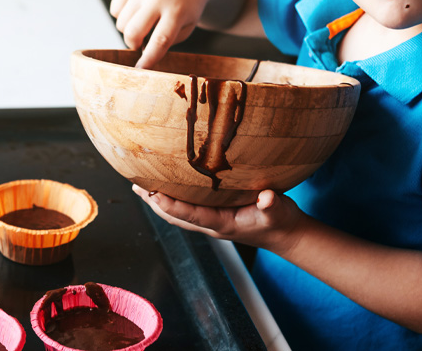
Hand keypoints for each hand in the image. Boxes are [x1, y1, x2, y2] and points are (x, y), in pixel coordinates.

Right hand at [110, 0, 252, 68]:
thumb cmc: (186, 9)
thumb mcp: (186, 27)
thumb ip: (166, 42)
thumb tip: (141, 53)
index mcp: (177, 11)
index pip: (159, 40)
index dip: (148, 58)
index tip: (140, 70)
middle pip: (133, 33)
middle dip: (133, 44)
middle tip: (142, 42)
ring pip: (121, 23)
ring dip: (129, 30)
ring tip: (143, 24)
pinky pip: (115, 10)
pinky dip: (123, 15)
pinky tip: (137, 11)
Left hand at [132, 185, 303, 252]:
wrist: (285, 234)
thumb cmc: (281, 221)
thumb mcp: (280, 211)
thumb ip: (272, 205)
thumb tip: (267, 197)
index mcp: (223, 224)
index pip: (191, 216)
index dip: (172, 206)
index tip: (154, 195)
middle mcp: (212, 224)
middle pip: (175, 217)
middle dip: (155, 203)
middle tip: (136, 186)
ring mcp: (212, 221)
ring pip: (178, 214)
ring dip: (158, 203)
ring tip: (140, 188)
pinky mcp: (215, 215)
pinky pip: (187, 209)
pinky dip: (172, 200)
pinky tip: (165, 189)